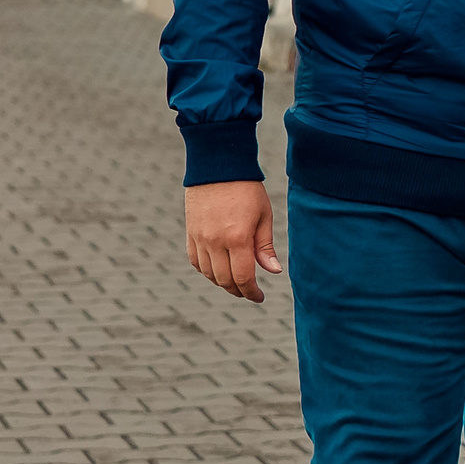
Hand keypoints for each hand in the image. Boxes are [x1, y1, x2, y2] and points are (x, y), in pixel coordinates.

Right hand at [185, 180, 280, 301]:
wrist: (218, 166)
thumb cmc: (247, 189)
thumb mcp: (263, 215)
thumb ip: (265, 247)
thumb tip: (273, 271)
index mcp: (237, 238)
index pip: (243, 278)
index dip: (251, 293)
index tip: (259, 297)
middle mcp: (215, 241)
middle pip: (224, 280)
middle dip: (238, 291)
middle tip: (250, 292)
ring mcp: (199, 238)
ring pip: (209, 274)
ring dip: (223, 283)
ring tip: (236, 282)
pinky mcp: (190, 232)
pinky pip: (196, 261)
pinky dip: (207, 271)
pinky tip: (218, 270)